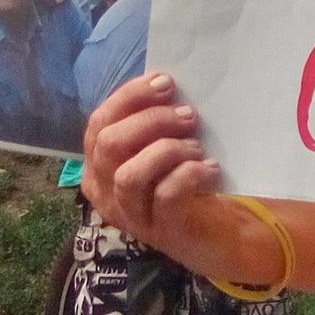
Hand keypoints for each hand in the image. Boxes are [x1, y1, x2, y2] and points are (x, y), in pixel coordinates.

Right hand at [82, 73, 274, 282]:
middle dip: (150, 121)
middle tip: (188, 115)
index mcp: (98, 164)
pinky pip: (165, 196)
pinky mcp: (161, 231)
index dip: (129, 97)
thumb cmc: (184, 180)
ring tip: (196, 146)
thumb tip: (165, 81)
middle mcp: (104, 191)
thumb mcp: (161, 146)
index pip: (99, 123)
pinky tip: (210, 169)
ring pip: (130, 175)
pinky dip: (189, 174)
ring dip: (167, 150)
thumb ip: (154, 120)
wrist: (216, 234)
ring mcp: (130, 215)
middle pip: (109, 145)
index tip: (165, 81)